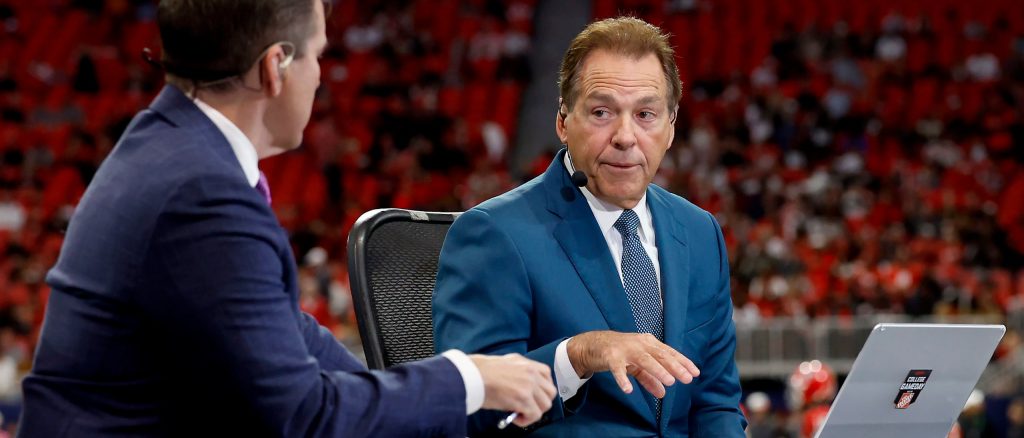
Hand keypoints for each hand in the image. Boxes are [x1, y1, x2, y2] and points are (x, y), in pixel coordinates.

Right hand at [470, 353, 556, 427]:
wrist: (471, 375)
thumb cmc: (480, 372)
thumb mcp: (504, 364)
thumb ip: (518, 373)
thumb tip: (521, 388)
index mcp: (525, 362)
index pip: (547, 374)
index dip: (541, 388)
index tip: (534, 396)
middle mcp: (530, 372)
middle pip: (550, 392)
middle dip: (540, 402)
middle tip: (527, 407)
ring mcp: (528, 384)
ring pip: (545, 405)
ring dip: (534, 412)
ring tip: (519, 412)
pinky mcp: (523, 398)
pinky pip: (535, 415)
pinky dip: (526, 420)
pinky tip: (515, 418)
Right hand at [567, 331, 699, 398]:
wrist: (593, 344)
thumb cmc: (620, 353)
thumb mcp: (637, 365)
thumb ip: (649, 378)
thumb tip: (663, 394)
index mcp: (648, 343)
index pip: (669, 352)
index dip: (682, 362)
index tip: (695, 372)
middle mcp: (639, 343)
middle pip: (660, 355)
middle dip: (675, 367)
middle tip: (687, 378)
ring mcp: (625, 349)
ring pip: (644, 359)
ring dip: (657, 370)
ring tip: (669, 382)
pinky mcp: (610, 356)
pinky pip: (617, 369)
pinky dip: (623, 379)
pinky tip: (628, 390)